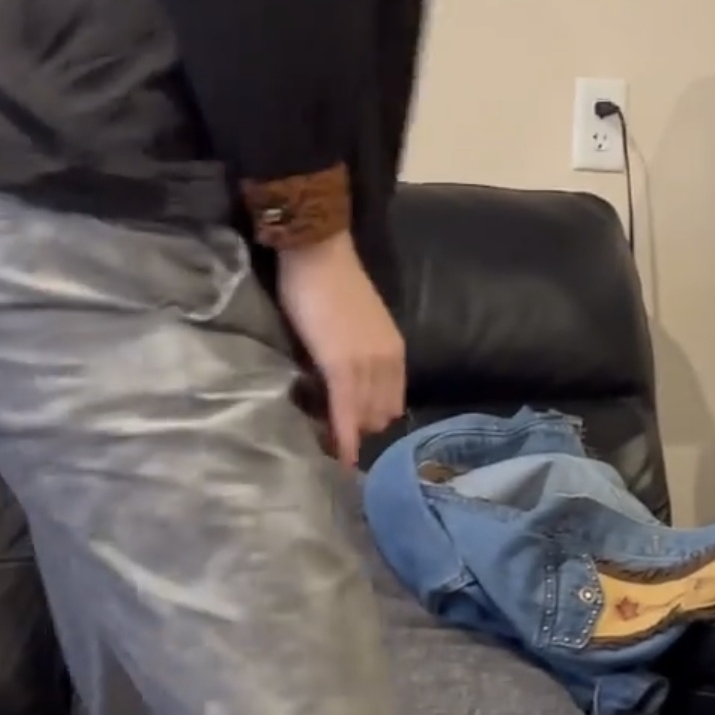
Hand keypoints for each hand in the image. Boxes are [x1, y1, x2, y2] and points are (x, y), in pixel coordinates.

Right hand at [278, 233, 405, 469]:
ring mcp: (367, 366)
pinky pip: (346, 411)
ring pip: (364, 416)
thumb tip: (341, 383)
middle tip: (339, 448)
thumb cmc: (330, 284)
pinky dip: (344, 437)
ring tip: (334, 457)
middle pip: (379, 412)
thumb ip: (354, 355)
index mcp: (394, 352)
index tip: (358, 438)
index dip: (373, 420)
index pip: (390, 399)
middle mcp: (388, 362)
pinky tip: (342, 459)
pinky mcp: (342, 367)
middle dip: (362, 432)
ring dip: (351, 437)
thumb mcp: (353, 327)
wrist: (319, 255)